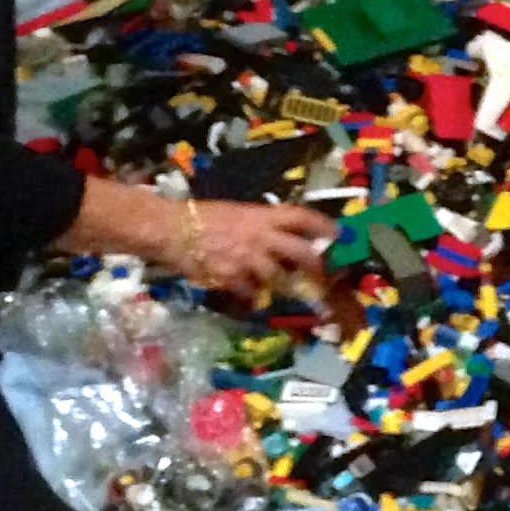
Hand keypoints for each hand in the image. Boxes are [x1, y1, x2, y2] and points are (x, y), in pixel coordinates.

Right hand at [184, 200, 331, 299]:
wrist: (171, 228)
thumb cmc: (202, 217)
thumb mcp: (238, 213)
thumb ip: (261, 225)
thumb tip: (281, 238)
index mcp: (263, 216)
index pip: (302, 217)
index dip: (323, 225)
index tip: (338, 235)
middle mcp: (262, 237)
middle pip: (302, 253)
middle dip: (317, 266)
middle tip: (324, 275)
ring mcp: (249, 259)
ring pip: (278, 277)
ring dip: (280, 284)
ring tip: (276, 286)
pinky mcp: (233, 278)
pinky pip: (251, 293)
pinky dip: (251, 297)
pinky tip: (246, 297)